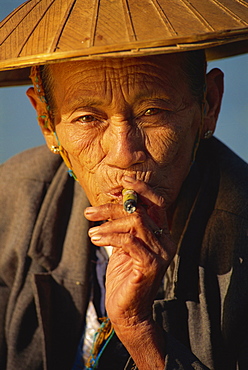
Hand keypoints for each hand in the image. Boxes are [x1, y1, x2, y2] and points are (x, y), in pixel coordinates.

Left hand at [84, 177, 176, 367]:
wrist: (127, 310)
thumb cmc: (123, 275)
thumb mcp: (123, 243)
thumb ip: (123, 222)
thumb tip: (115, 194)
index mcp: (161, 233)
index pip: (156, 202)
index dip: (139, 189)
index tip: (119, 183)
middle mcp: (166, 240)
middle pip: (140, 210)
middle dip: (112, 207)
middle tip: (90, 212)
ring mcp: (161, 253)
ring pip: (135, 222)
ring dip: (107, 223)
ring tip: (91, 232)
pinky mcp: (152, 265)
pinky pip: (129, 241)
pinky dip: (109, 237)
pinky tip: (95, 239)